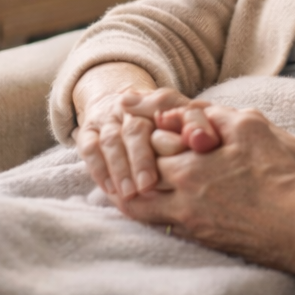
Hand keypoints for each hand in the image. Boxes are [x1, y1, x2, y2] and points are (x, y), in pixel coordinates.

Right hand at [75, 86, 220, 199]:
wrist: (120, 102)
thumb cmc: (163, 122)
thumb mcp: (183, 118)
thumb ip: (195, 125)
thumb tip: (206, 140)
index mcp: (158, 101)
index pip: (167, 110)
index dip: (176, 132)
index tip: (186, 151)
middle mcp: (131, 108)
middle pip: (135, 131)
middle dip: (142, 158)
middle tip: (149, 185)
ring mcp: (107, 119)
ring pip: (111, 141)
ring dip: (120, 168)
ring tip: (130, 193)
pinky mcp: (88, 132)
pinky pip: (90, 149)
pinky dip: (99, 169)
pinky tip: (110, 189)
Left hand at [118, 105, 294, 268]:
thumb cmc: (277, 173)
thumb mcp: (249, 126)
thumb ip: (211, 113)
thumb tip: (179, 112)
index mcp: (186, 171)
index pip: (145, 150)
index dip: (140, 135)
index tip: (135, 124)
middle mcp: (180, 201)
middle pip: (135, 187)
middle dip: (125, 169)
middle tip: (118, 156)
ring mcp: (190, 225)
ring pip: (143, 213)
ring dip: (133, 195)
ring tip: (128, 183)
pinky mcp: (204, 240)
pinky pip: (165, 227)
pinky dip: (154, 212)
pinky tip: (159, 203)